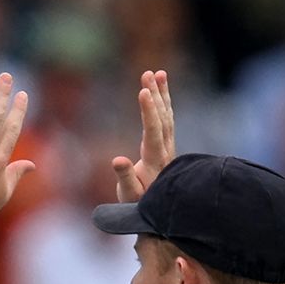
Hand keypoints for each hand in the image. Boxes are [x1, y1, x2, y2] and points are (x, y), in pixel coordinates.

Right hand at [112, 70, 174, 202]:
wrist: (161, 210)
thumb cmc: (140, 204)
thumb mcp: (129, 195)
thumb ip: (125, 177)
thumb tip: (117, 159)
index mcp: (155, 160)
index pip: (153, 131)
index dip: (149, 111)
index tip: (143, 92)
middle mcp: (165, 150)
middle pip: (162, 118)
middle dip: (155, 95)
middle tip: (148, 74)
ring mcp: (167, 146)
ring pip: (166, 115)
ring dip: (162, 94)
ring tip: (158, 73)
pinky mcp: (165, 145)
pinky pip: (166, 119)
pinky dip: (164, 103)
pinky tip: (160, 90)